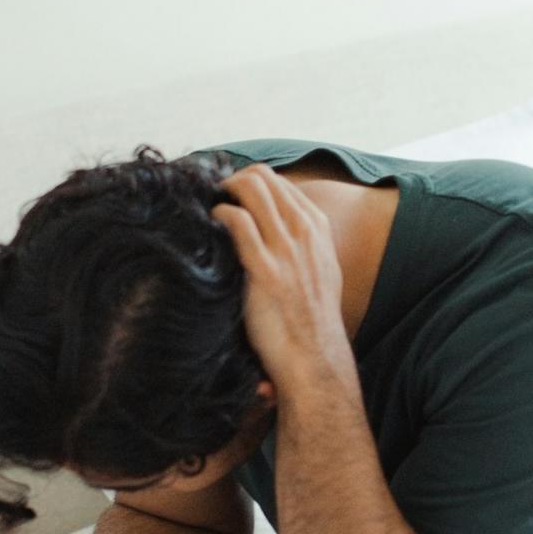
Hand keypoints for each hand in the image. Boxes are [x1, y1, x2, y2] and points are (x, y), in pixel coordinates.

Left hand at [211, 164, 349, 385]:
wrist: (314, 356)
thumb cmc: (311, 318)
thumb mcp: (321, 269)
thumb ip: (305, 242)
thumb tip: (281, 225)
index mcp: (318, 228)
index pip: (281, 183)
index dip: (252, 184)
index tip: (233, 197)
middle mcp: (304, 231)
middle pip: (264, 178)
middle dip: (234, 181)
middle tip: (215, 198)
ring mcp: (285, 248)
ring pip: (251, 188)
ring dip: (224, 192)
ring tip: (210, 207)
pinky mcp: (264, 268)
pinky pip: (237, 221)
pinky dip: (219, 215)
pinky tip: (211, 227)